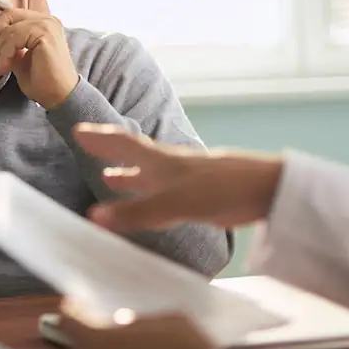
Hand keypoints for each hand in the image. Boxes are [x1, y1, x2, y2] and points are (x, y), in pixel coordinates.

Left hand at [0, 0, 79, 108]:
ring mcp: (48, 24)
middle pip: (10, 13)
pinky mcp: (45, 33)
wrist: (57, 96)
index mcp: (44, 22)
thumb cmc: (41, 80)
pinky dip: (3, 53)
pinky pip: (13, 37)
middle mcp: (48, 19)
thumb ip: (11, 42)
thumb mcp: (20, 57)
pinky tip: (4, 68)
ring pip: (8, 27)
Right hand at [73, 123, 283, 231]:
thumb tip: (93, 217)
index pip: (124, 145)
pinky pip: (166, 196)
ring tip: (111, 178)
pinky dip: (150, 197)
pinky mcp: (202, 198)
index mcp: (162, 162)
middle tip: (88, 146)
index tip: (79, 131)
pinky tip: (154, 205)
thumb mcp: (175, 202)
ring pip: (150, 175)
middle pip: (134, 155)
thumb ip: (137, 212)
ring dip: (129, 176)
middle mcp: (171, 167)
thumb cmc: (223, 189)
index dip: (101, 139)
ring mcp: (187, 182)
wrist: (269, 190)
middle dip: (110, 152)